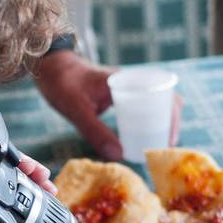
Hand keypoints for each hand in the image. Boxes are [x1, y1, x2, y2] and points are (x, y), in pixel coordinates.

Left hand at [34, 51, 182, 160]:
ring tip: (156, 145)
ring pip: (153, 104)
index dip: (172, 117)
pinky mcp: (119, 95)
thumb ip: (95, 132)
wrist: (50, 67)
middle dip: (169, 123)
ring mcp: (126, 88)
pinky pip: (140, 107)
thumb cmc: (61, 83)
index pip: (163, 95)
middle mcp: (132, 82)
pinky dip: (144, 122)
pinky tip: (139, 139)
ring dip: (158, 122)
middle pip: (164, 100)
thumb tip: (118, 155)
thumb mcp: (76, 110)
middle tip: (164, 147)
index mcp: (127, 81)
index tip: (169, 138)